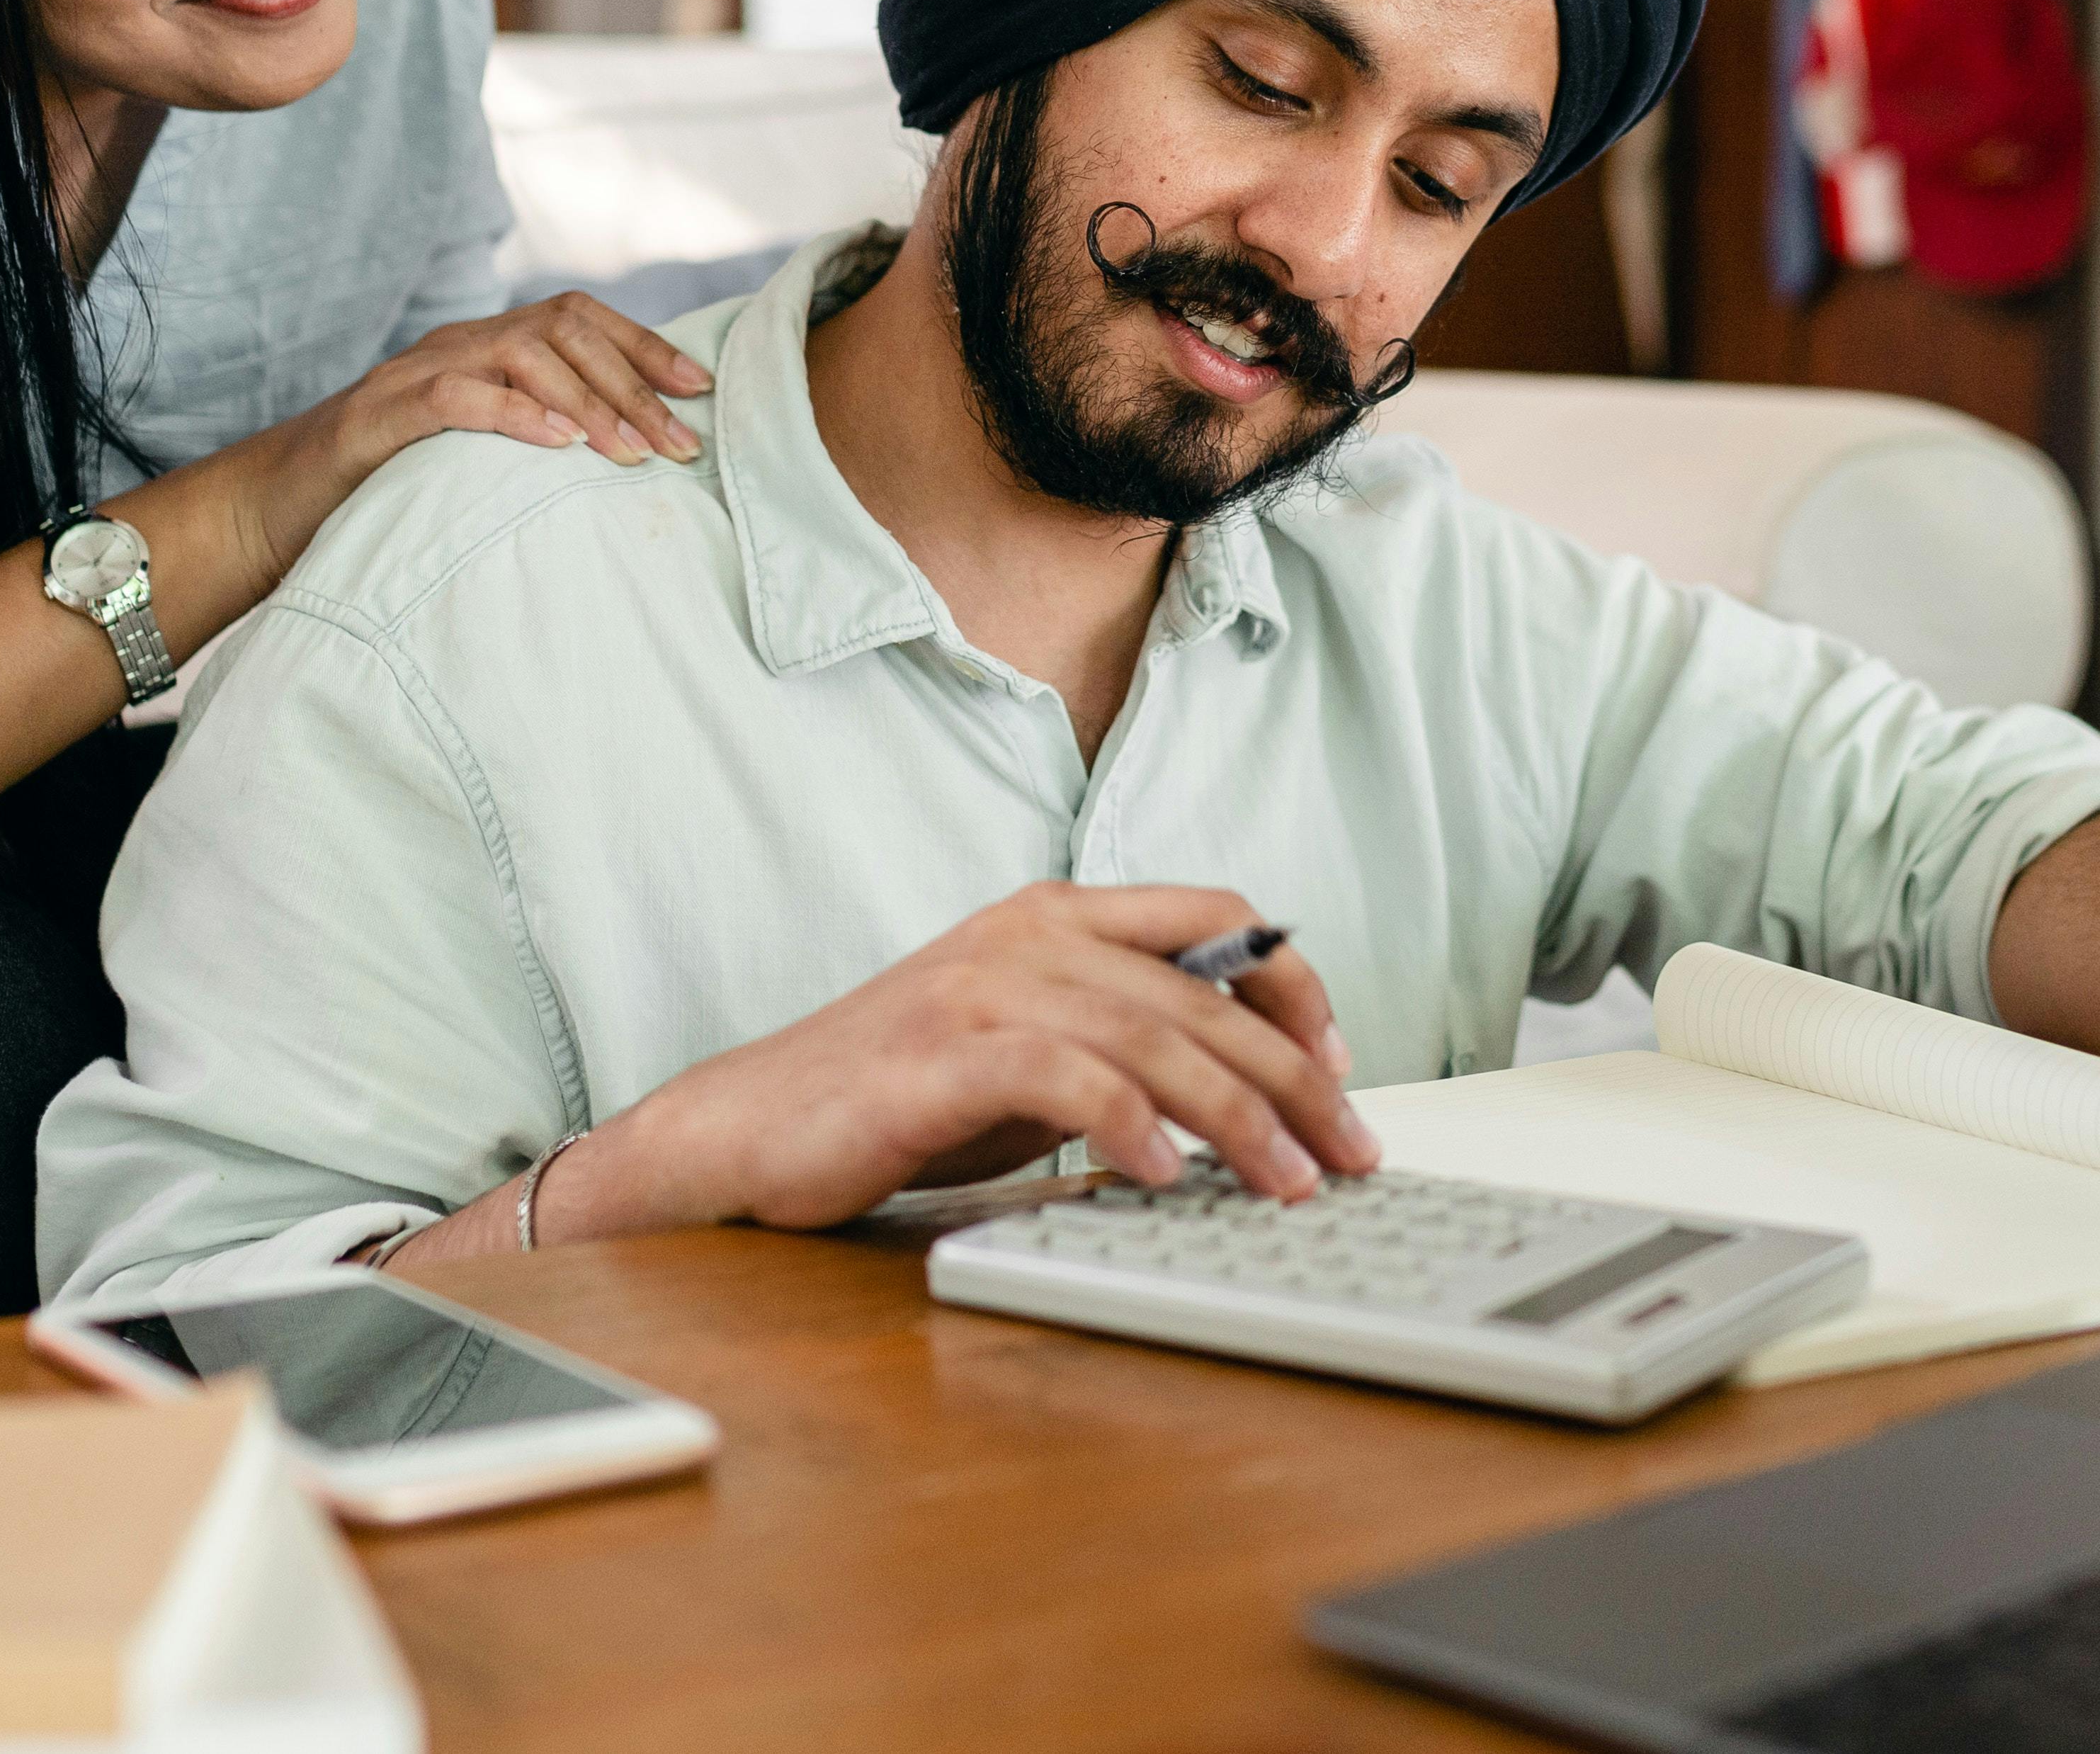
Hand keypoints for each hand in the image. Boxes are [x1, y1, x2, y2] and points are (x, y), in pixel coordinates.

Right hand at [238, 294, 712, 585]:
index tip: (700, 390)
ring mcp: (414, 372)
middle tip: (679, 444)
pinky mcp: (379, 415)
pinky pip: (456, 397)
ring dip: (587, 402)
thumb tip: (625, 457)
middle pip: (563, 331)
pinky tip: (558, 444)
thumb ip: (532, 438)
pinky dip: (513, 414)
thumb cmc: (383, 488)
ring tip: (631, 453)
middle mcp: (456, 345)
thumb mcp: (472, 456)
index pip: (579, 320)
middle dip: (633, 384)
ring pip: (520, 354)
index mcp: (484, 348)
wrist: (271, 510)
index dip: (645, 348)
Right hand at [568, 883, 1382, 1236]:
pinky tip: (1164, 1177)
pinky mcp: (940, 1053)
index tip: (1340, 1067)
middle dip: (1295, 1080)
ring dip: (1236, 1117)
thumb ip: (1124, 1047)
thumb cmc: (899, 1099)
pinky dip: (1128, 1126)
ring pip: (1151, 1037)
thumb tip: (1251, 1091)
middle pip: (1202, 996)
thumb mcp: (1036, 1057)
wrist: (750, 1128)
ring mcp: (982, 988)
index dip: (1294, 987)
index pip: (1217, 918)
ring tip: (1287, 1182)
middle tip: (1350, 1153)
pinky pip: (1064, 1077)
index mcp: (1059, 918)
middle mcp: (1029, 935)